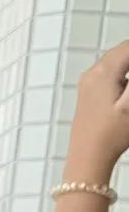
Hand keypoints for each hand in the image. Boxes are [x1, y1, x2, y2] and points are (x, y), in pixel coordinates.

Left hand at [66, 41, 128, 182]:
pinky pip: (109, 75)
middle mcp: (92, 73)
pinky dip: (122, 77)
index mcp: (104, 71)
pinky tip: (126, 95)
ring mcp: (87, 84)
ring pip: (116, 63)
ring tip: (127, 96)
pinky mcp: (88, 94)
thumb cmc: (110, 135)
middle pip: (123, 52)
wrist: (87, 160)